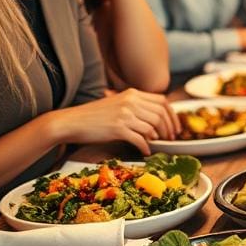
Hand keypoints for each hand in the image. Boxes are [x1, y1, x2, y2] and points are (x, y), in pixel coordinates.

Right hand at [46, 89, 178, 154]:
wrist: (71, 122)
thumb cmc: (94, 115)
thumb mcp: (117, 102)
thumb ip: (136, 106)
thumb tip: (156, 120)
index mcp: (132, 93)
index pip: (162, 101)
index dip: (172, 115)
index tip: (175, 126)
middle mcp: (130, 101)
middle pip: (161, 114)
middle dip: (169, 128)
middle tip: (171, 138)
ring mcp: (124, 114)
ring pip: (152, 127)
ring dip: (158, 137)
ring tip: (157, 143)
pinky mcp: (117, 128)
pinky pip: (139, 138)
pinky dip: (145, 146)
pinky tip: (146, 151)